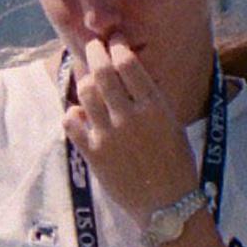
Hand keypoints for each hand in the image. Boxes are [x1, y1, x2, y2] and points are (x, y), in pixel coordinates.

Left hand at [63, 36, 198, 227]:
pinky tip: (80, 114)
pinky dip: (73, 113)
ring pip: (85, 93)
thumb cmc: (175, 163)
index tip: (114, 42)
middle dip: (95, 51)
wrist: (167, 204)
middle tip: (93, 45)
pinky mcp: (93, 152)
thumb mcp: (170, 123)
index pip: (129, 64)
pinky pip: (71, 122)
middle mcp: (130, 117)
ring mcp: (109, 134)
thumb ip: (148, 99)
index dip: (118, 47)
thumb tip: (126, 72)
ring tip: (89, 81)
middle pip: (102, 72)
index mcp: (155, 107)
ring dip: (85, 81)